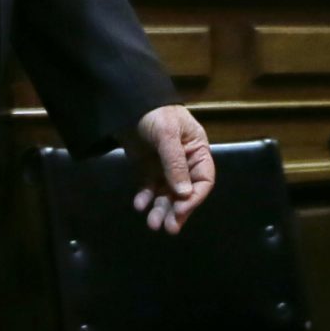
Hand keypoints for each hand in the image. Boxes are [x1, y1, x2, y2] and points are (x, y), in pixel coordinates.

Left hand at [129, 104, 216, 233]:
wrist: (126, 102)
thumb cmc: (155, 113)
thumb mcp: (167, 135)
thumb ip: (175, 164)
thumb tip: (184, 193)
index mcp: (196, 150)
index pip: (203, 180)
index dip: (194, 198)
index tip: (181, 211)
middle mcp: (183, 162)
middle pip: (185, 192)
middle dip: (177, 210)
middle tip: (168, 228)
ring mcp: (164, 166)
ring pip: (166, 194)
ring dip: (161, 209)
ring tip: (152, 223)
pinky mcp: (147, 168)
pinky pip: (149, 188)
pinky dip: (145, 198)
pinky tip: (139, 204)